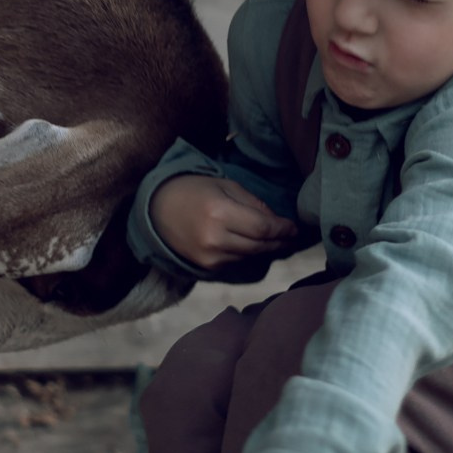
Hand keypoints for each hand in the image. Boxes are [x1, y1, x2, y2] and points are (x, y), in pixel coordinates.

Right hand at [149, 175, 299, 270]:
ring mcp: (209, 256)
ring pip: (250, 256)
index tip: (295, 228)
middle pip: (260, 246)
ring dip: (267, 249)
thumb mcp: (225, 186)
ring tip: (280, 242)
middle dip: (280, 242)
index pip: (262, 228)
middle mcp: (214, 238)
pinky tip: (256, 246)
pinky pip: (237, 261)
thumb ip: (253, 204)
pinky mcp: (206, 266)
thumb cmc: (194, 190)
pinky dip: (249, 254)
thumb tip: (277, 222)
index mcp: (219, 212)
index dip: (283, 230)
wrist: (157, 209)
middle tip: (293, 238)